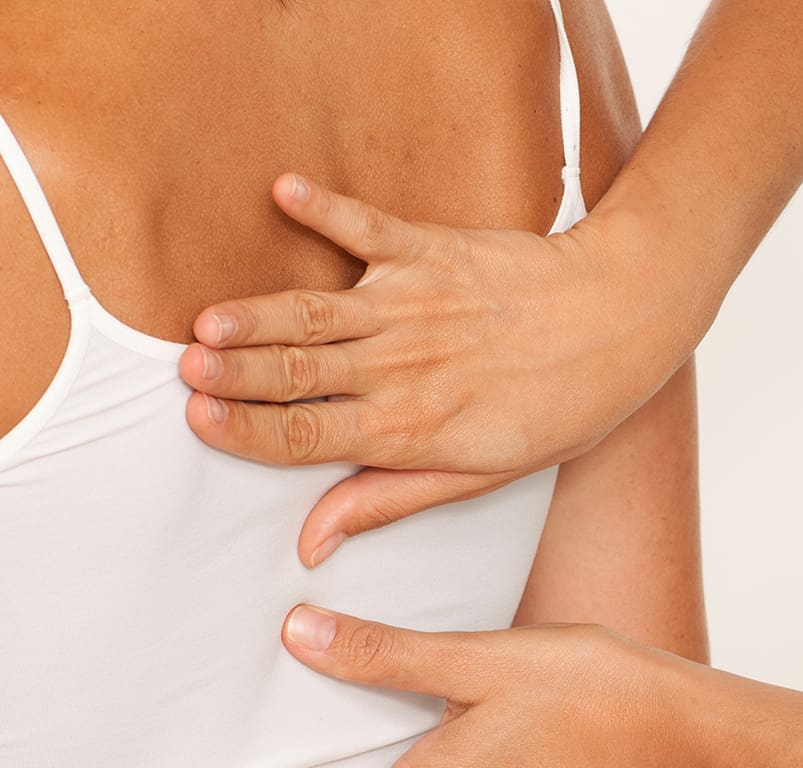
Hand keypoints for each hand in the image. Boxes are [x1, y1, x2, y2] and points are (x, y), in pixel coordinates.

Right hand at [178, 174, 699, 566]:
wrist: (622, 319)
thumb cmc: (557, 408)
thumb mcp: (479, 476)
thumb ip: (386, 499)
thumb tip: (311, 542)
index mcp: (408, 429)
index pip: (308, 436)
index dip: (247, 431)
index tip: (197, 423)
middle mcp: (401, 367)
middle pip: (298, 373)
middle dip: (234, 376)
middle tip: (179, 374)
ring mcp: (413, 304)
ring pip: (316, 312)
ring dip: (257, 315)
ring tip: (205, 323)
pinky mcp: (430, 249)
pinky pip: (367, 224)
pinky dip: (324, 206)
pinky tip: (282, 190)